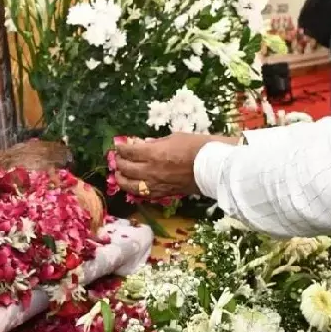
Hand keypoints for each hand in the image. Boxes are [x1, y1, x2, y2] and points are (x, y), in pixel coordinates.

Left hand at [113, 133, 238, 198]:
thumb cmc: (197, 146)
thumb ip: (156, 143)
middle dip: (119, 163)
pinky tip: (133, 186)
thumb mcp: (174, 137)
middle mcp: (151, 171)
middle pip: (126, 169)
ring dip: (122, 179)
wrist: (214, 167)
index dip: (121, 148)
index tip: (118, 145)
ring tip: (119, 174)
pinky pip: (144, 194)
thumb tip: (144, 145)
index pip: (129, 151)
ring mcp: (157, 184)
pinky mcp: (164, 193)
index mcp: (153, 154)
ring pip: (131, 186)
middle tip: (117, 158)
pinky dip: (135, 189)